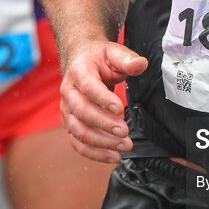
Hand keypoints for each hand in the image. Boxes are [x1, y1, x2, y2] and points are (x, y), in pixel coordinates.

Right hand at [60, 41, 147, 163]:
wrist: (80, 62)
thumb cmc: (99, 59)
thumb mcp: (113, 52)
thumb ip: (127, 58)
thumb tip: (141, 64)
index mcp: (79, 73)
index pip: (88, 88)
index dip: (103, 99)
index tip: (120, 109)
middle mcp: (68, 93)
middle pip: (82, 112)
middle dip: (104, 125)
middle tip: (125, 131)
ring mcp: (67, 111)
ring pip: (79, 131)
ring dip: (101, 142)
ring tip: (124, 146)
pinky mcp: (70, 124)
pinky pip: (78, 143)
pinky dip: (94, 153)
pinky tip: (113, 156)